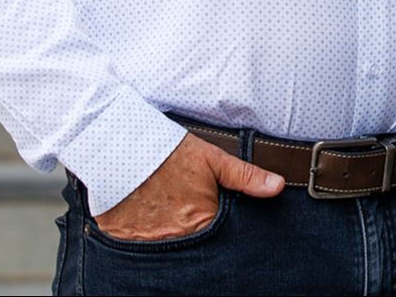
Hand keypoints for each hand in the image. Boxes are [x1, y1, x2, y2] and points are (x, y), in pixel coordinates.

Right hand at [93, 132, 282, 240]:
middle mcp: (176, 239)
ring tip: (164, 216)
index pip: (219, 239)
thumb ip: (245, 176)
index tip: (209, 215)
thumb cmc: (168, 152)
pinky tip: (144, 220)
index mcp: (201, 222)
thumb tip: (277, 186)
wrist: (118, 147)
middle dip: (193, 236)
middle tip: (185, 214)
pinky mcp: (123, 241)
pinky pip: (137, 249)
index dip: (217, 228)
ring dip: (168, 236)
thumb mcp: (211, 158)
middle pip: (193, 246)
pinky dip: (142, 238)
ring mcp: (148, 243)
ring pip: (166, 249)